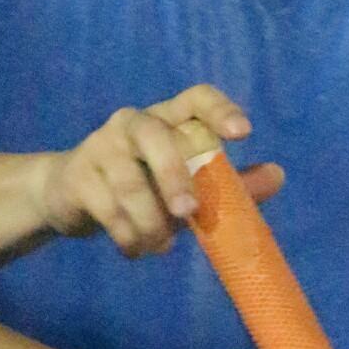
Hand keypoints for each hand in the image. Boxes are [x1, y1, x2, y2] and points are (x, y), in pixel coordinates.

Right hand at [36, 85, 282, 257]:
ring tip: (161, 247)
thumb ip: (231, 181)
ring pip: (127, 181)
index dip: (219, 110)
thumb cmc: (144, 185)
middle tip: (189, 212)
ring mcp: (100, 146)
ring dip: (149, 221)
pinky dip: (127, 235)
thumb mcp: (188, 183)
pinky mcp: (78, 177)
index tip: (243, 134)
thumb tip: (278, 175)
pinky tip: (136, 250)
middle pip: (154, 135)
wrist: (70, 195)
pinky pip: (105, 208)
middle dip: (173, 175)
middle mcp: (132, 123)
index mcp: (167, 118)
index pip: (196, 98)